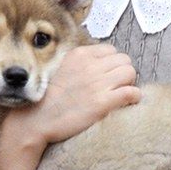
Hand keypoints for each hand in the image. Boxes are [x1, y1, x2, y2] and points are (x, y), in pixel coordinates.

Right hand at [3, 44, 139, 150]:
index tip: (109, 75)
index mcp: (80, 55)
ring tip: (121, 94)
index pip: (111, 50)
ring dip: (129, 83)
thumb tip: (99, 64)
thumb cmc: (48, 97)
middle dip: (123, 72)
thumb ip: (80, 63)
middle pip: (124, 60)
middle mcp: (90, 65)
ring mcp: (97, 83)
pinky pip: (132, 92)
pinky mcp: (102, 102)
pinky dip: (133, 97)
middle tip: (117, 86)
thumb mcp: (61, 68)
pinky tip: (127, 103)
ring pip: (130, 73)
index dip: (113, 64)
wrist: (37, 119)